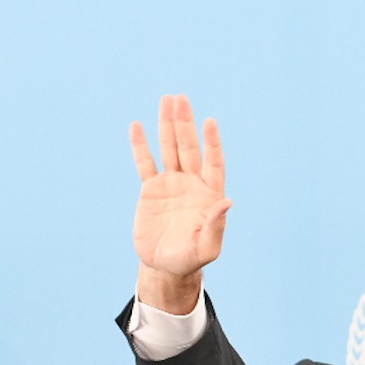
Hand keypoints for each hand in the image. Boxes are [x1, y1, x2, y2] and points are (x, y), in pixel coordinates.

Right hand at [131, 93, 230, 313]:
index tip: (209, 122)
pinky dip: (141, 146)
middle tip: (181, 99)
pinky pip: (145, 164)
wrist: (164, 266)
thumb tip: (227, 201)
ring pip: (169, 148)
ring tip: (167, 100)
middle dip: (185, 124)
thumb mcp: (206, 248)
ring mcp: (170, 183)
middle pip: (189, 148)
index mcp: (209, 194)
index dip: (211, 143)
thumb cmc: (190, 259)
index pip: (213, 162)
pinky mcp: (150, 190)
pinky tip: (137, 126)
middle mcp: (191, 183)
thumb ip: (216, 225)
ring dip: (167, 125)